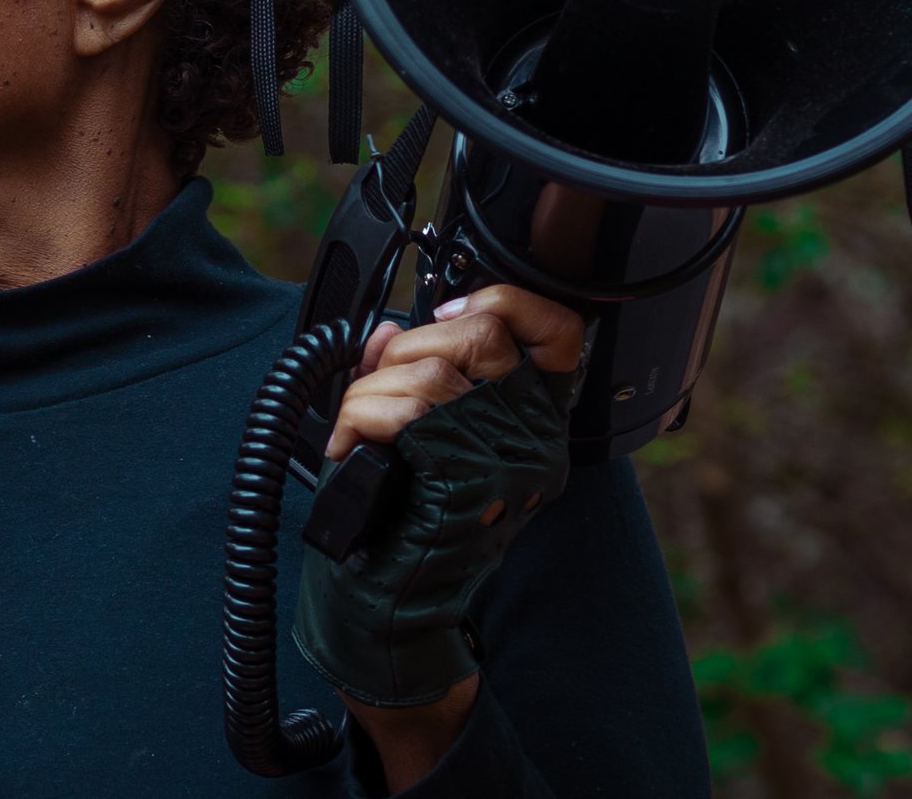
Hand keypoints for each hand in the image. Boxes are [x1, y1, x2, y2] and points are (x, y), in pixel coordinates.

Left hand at [292, 280, 589, 773]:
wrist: (391, 610)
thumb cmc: (400, 526)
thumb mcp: (416, 434)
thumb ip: (408, 374)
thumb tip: (386, 330)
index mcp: (531, 422)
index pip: (558, 331)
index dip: (504, 301)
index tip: (447, 316)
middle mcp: (533, 440)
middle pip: (484, 332)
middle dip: (408, 346)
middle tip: (381, 391)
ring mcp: (506, 463)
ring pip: (434, 372)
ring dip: (371, 392)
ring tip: (360, 430)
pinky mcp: (467, 484)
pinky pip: (408, 413)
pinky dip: (361, 419)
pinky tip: (353, 447)